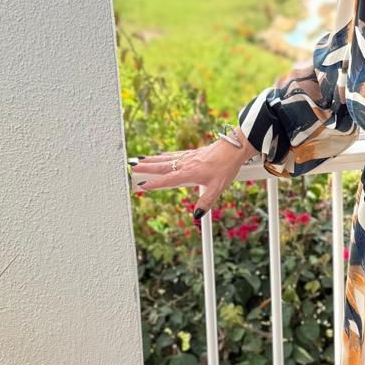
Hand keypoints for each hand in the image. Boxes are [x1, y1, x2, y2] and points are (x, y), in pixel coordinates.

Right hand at [129, 139, 247, 221]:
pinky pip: (174, 154)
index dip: (153, 184)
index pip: (167, 180)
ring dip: (151, 160)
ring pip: (166, 159)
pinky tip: (160, 156)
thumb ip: (206, 202)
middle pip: (161, 166)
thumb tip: (197, 215)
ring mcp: (188, 157)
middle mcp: (185, 164)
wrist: (234, 148)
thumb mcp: (218, 188)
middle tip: (131, 168)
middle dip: (145, 168)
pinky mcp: (192, 153)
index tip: (140, 186)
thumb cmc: (226, 167)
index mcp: (189, 173)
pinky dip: (164, 155)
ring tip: (139, 161)